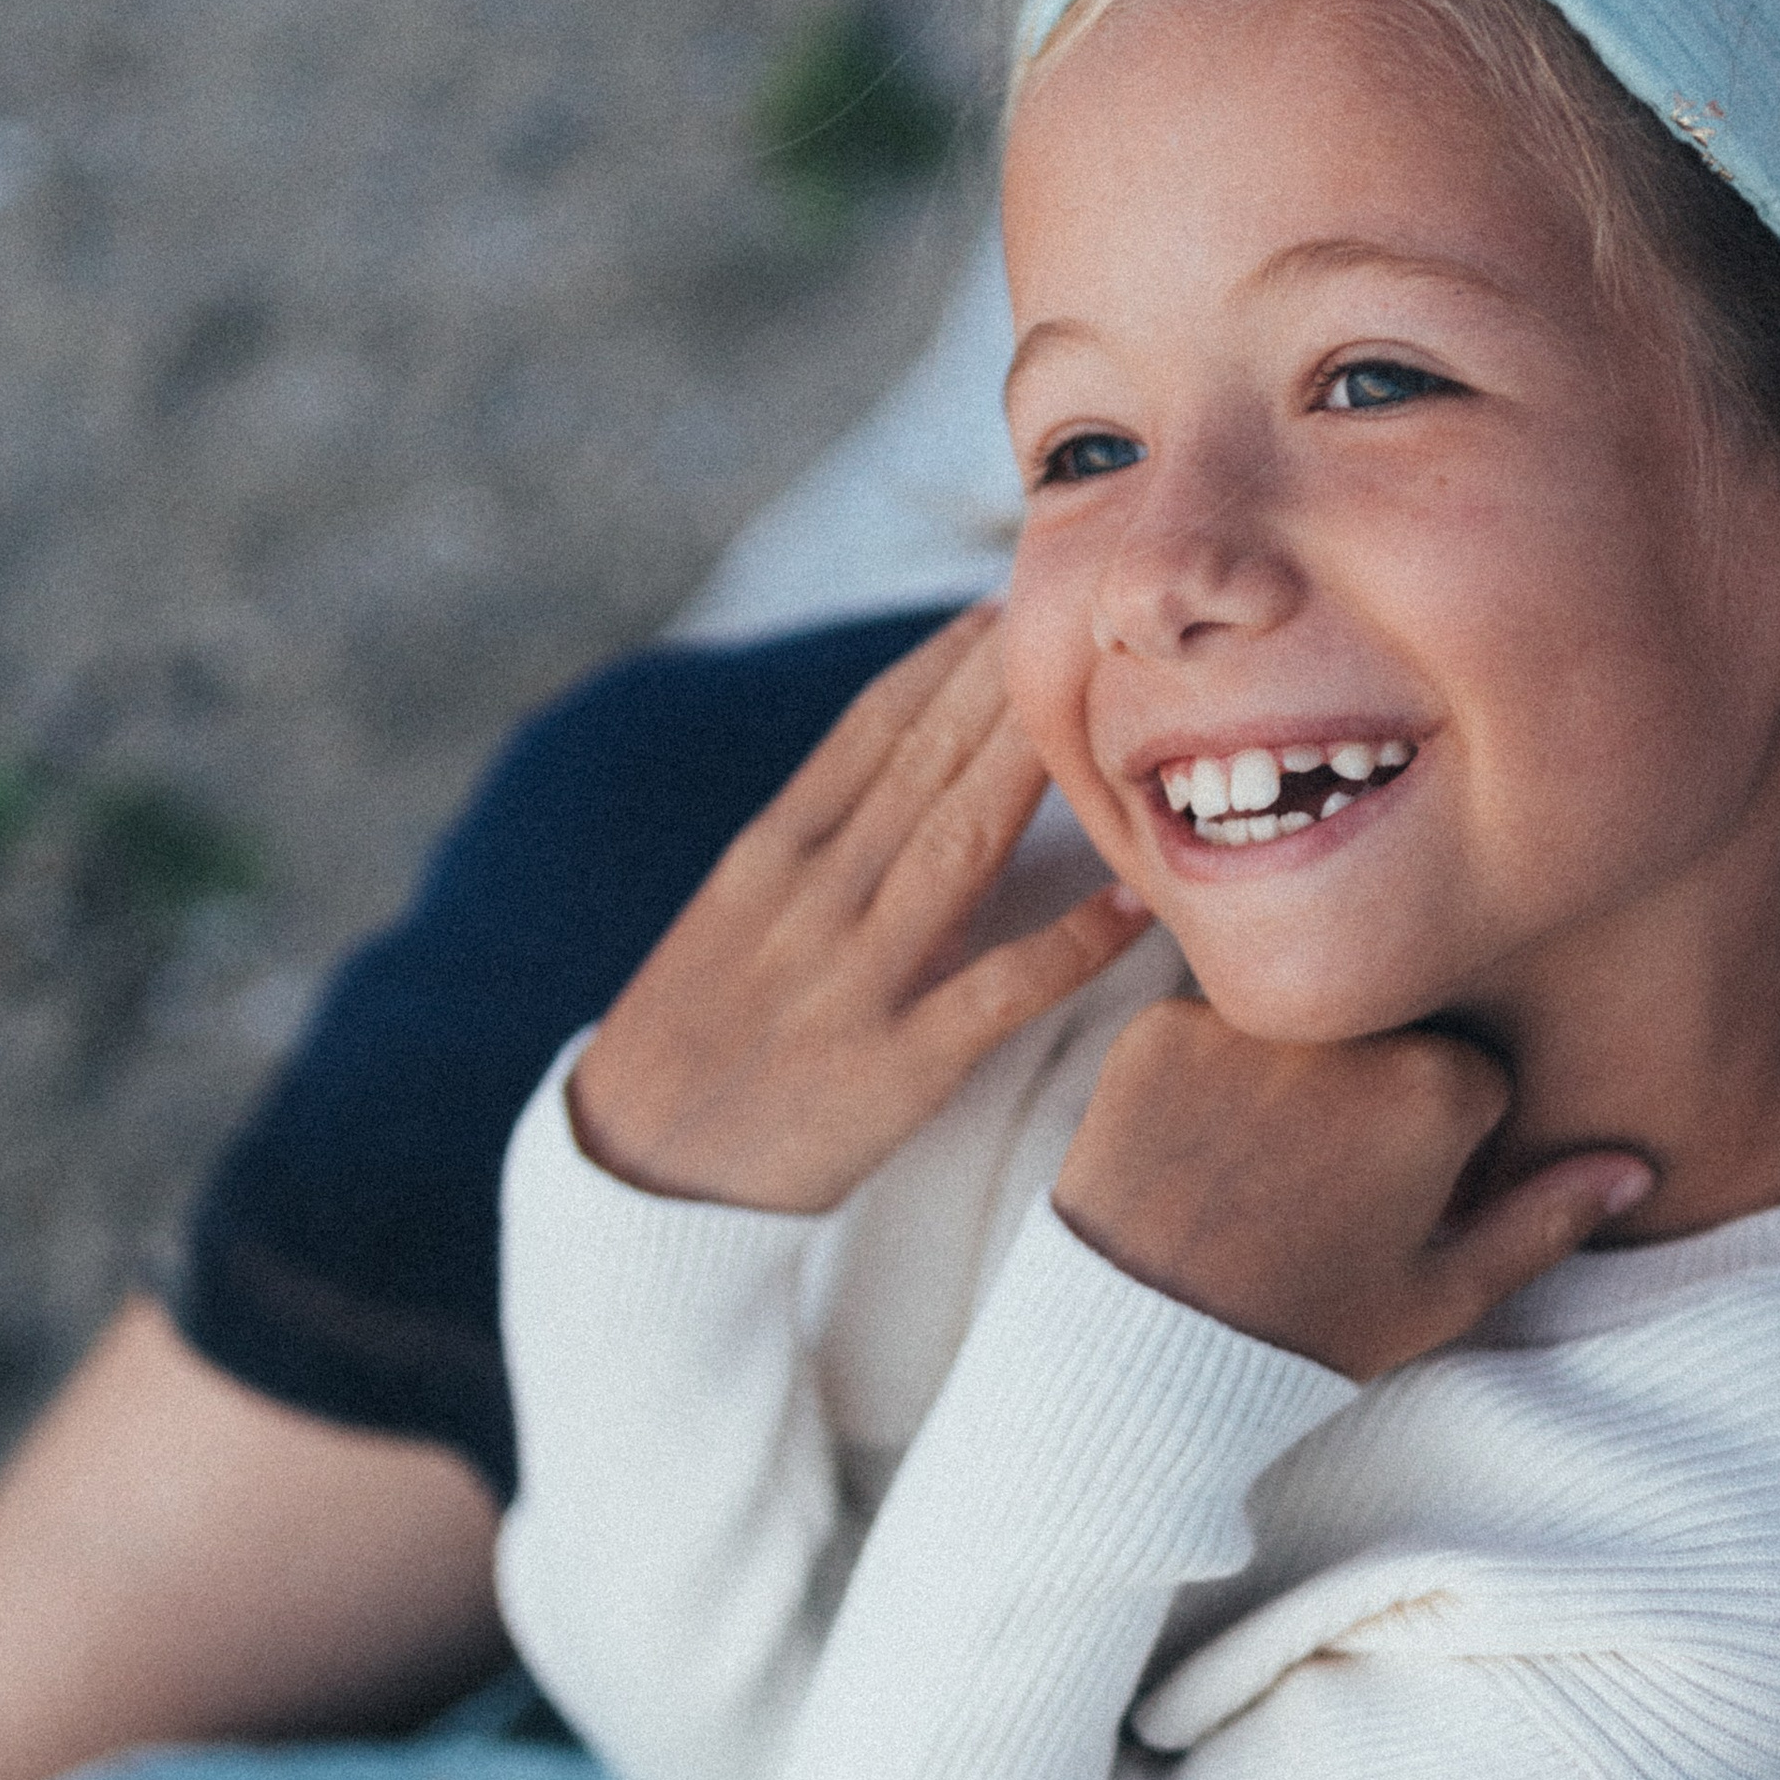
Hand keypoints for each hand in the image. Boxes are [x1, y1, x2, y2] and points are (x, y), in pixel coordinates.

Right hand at [569, 613, 1151, 1209]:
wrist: (640, 1175)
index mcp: (770, 854)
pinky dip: (1072, 944)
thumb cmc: (698, 1038)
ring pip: (964, 846)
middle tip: (1082, 614)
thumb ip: (811, 844)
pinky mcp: (898, 1064)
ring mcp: (857, 978)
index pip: (871, 727)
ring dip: (1037, 769)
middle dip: (1005, 684)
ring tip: (1106, 706)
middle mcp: (813, 897)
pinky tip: (1140, 903)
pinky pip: (1001, 991)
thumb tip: (899, 764)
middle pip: (927, 764)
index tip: (1006, 604)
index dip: (945, 661)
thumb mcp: (731, 917)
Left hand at [1054, 998, 1653, 1381]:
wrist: (1138, 1348)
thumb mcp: (1440, 1295)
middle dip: (1371, 1088)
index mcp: (1438, 1087)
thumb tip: (1633, 1168)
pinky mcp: (1157, 1025)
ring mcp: (1245, 1019)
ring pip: (1300, 1018)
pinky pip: (1207, 1020)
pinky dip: (1205, 1070)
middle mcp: (1348, 1032)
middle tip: (1317, 1180)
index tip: (1393, 1198)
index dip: (1442, 1143)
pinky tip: (1193, 1146)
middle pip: (1389, 1029)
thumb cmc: (1303, 1329)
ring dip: (1291, 1068)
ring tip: (1253, 1165)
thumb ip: (1544, 1220)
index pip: (1473, 1073)